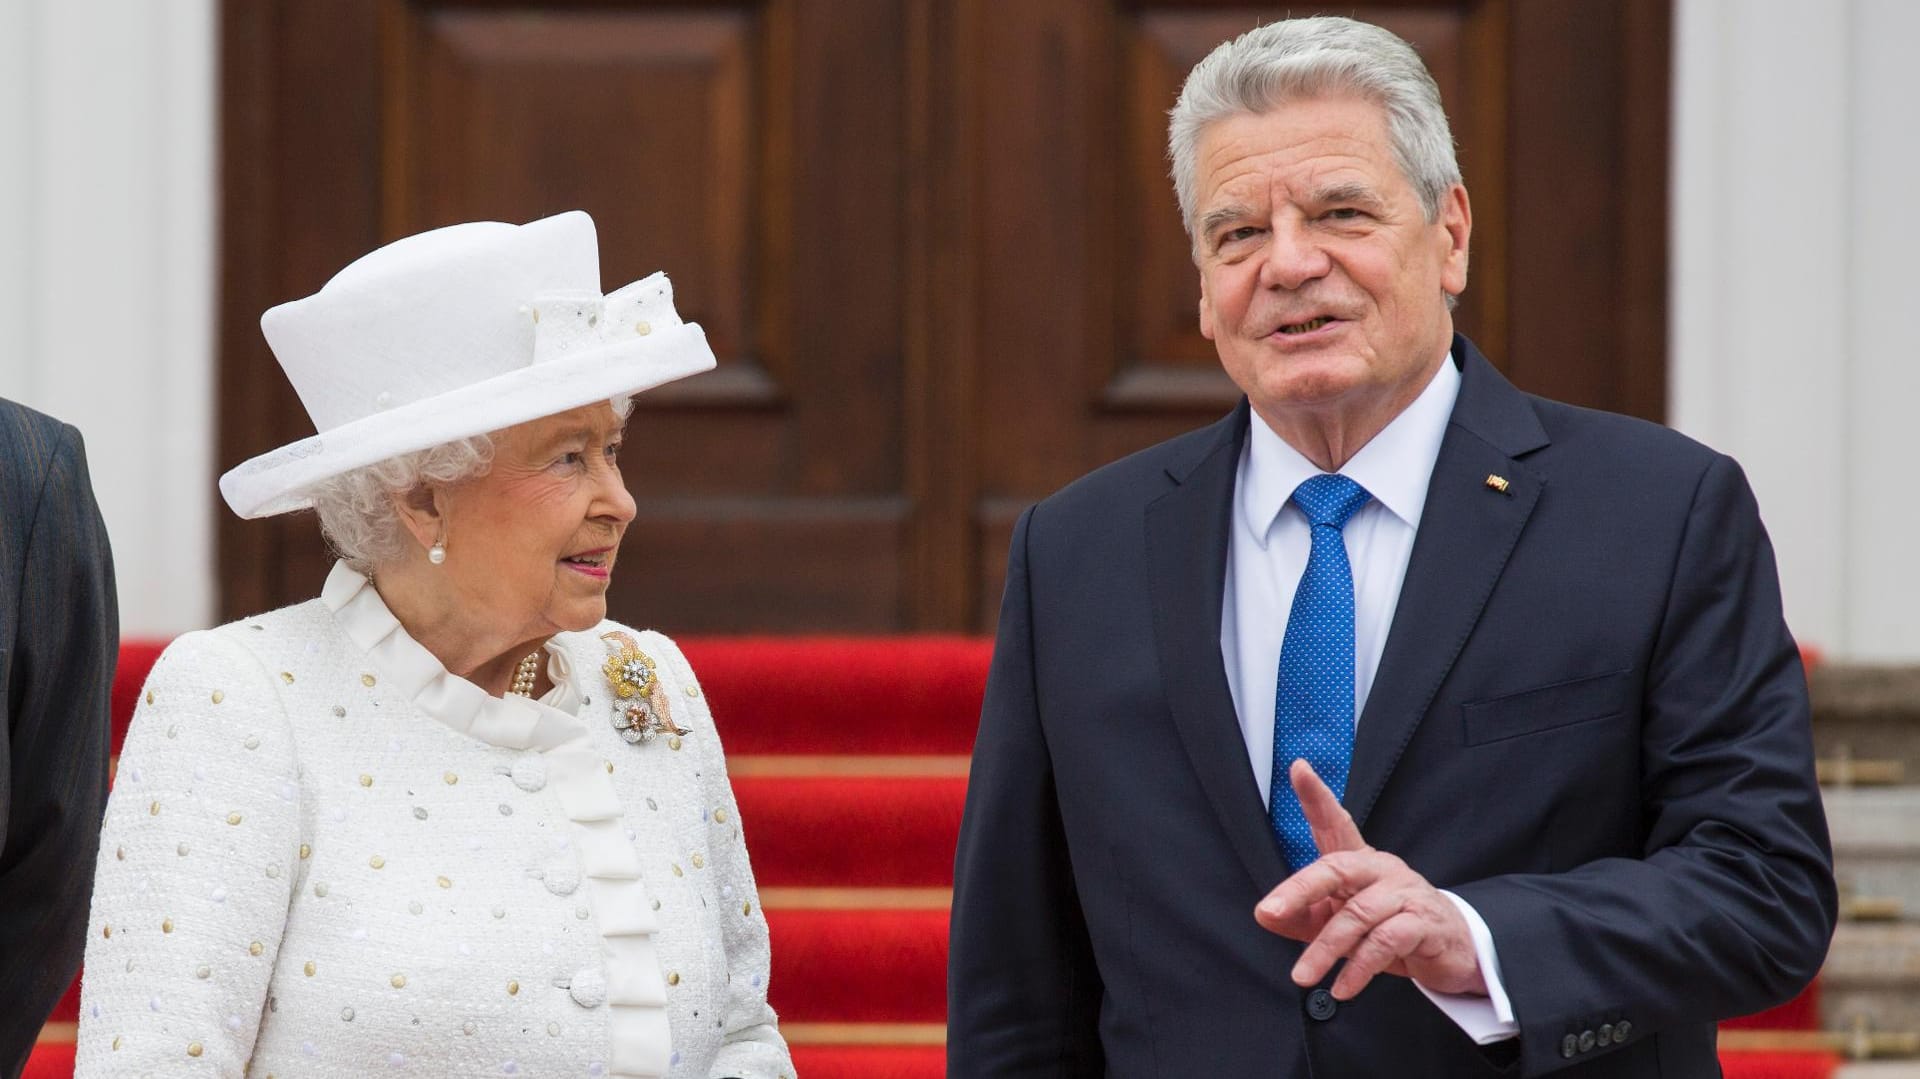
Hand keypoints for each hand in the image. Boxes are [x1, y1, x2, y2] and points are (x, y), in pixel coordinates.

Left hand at [1253, 760, 1486, 999]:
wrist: (1453, 950)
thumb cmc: (1390, 927)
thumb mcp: (1340, 922)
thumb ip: (1303, 919)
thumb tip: (1264, 916)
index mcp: (1359, 861)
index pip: (1335, 822)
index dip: (1316, 796)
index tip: (1299, 768)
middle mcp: (1381, 868)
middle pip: (1336, 868)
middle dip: (1299, 889)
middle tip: (1269, 912)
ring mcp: (1405, 893)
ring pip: (1358, 914)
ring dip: (1326, 949)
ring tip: (1303, 976)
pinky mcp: (1425, 924)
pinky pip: (1386, 942)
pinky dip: (1360, 968)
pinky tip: (1343, 988)